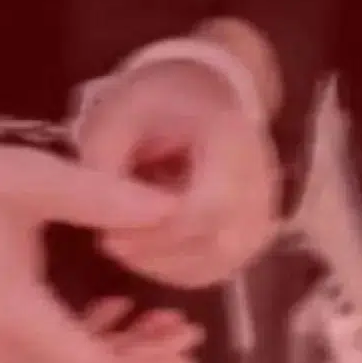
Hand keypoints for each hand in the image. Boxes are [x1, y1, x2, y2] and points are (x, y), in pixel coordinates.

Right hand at [0, 140, 203, 362]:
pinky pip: (43, 352)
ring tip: (161, 318)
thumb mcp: (29, 178)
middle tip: (187, 330)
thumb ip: (102, 196)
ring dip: (117, 350)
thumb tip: (169, 208)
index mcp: (12, 317)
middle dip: (142, 362)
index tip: (190, 347)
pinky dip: (84, 337)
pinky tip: (111, 305)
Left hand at [75, 61, 279, 288]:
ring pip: (219, 266)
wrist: (200, 92)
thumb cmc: (155, 103)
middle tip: (109, 242)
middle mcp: (259, 182)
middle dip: (158, 255)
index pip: (211, 205)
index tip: (110, 234)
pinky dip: (175, 270)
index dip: (160, 231)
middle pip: (221, 246)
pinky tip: (143, 249)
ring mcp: (260, 212)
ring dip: (163, 267)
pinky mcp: (248, 234)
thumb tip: (102, 223)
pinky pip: (216, 269)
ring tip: (122, 242)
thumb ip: (104, 167)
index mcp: (231, 141)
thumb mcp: (117, 118)